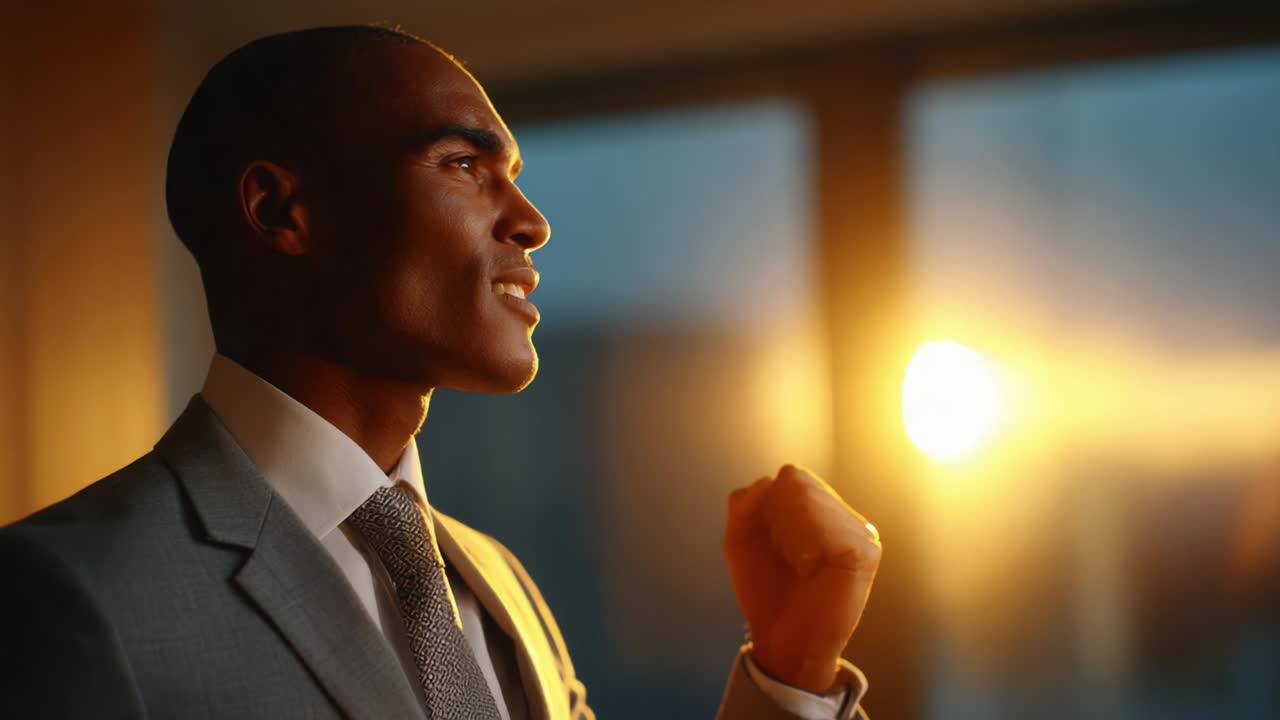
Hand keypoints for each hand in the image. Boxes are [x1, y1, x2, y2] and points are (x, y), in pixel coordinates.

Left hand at [724, 464, 880, 692]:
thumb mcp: (740, 539)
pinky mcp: (865, 552)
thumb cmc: (766, 591)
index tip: (770, 544)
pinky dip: (805, 550)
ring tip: (799, 566)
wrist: (781, 642)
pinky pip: (826, 528)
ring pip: (808, 499)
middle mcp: (843, 515)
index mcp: (819, 507)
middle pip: (797, 481)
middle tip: (786, 558)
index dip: (767, 508)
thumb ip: (743, 505)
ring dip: (787, 536)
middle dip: (775, 521)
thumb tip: (764, 482)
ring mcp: (859, 531)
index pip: (789, 476)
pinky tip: (810, 572)